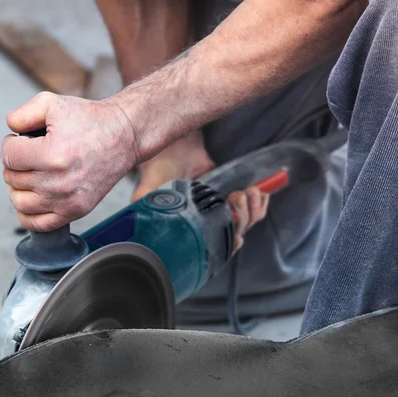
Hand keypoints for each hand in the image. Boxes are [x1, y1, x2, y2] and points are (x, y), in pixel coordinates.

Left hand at [1, 92, 137, 231]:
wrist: (123, 137)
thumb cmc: (91, 121)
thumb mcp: (52, 103)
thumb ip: (21, 114)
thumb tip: (9, 130)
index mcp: (51, 155)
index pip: (8, 156)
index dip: (10, 145)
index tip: (20, 141)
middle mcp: (58, 182)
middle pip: (12, 179)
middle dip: (16, 164)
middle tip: (30, 155)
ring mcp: (67, 200)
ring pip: (20, 202)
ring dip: (19, 187)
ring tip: (30, 175)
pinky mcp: (76, 211)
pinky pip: (38, 224)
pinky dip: (28, 214)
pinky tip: (33, 198)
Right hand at [132, 130, 268, 252]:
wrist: (174, 146)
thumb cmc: (159, 168)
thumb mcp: (149, 188)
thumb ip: (143, 202)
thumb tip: (136, 213)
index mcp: (190, 229)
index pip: (215, 249)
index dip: (229, 246)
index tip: (236, 235)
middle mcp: (206, 223)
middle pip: (235, 233)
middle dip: (243, 218)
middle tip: (235, 196)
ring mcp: (222, 211)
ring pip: (248, 221)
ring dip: (254, 208)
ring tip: (248, 191)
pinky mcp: (233, 196)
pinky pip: (254, 207)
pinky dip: (261, 202)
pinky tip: (260, 192)